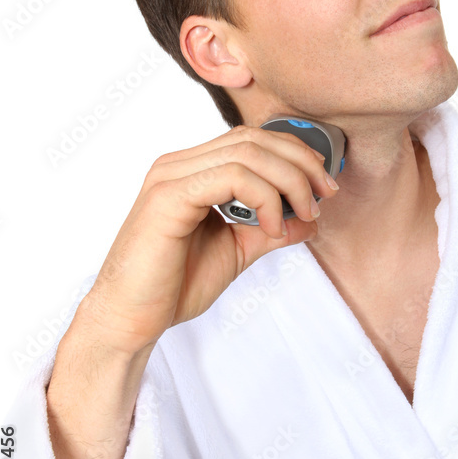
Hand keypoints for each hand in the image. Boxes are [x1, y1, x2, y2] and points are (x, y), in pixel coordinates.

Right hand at [75, 125, 338, 355]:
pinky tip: (271, 226)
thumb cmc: (174, 286)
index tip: (325, 186)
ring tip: (304, 214)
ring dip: (289, 181)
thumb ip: (271, 228)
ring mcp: (171, 176)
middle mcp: (180, 164)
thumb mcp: (238, 250)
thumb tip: (310, 218)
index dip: (296, 154)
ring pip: (247, 153)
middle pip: (254, 138)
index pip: (252, 139)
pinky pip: (230, 177)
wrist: (131, 319)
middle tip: (326, 196)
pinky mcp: (168, 196)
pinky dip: (264, 197)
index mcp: (193, 170)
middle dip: (301, 163)